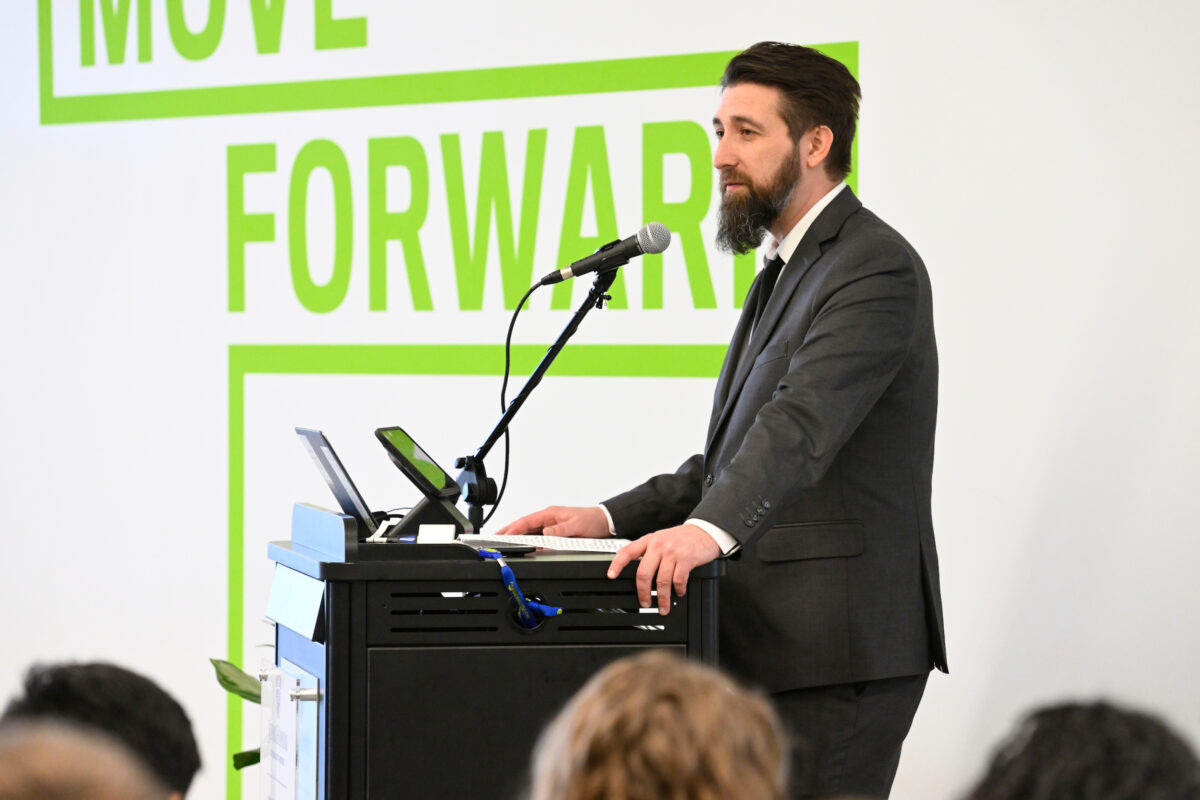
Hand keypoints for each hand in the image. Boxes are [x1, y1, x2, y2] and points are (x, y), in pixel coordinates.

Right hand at [491, 505, 610, 538]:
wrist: (605, 523)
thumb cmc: (592, 520)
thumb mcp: (576, 525)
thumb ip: (560, 530)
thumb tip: (545, 534)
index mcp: (550, 514)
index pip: (526, 522)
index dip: (513, 529)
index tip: (503, 535)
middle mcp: (548, 519)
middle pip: (523, 526)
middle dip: (507, 531)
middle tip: (493, 538)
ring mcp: (550, 526)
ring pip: (528, 532)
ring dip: (516, 537)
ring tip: (502, 544)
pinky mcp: (554, 534)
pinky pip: (537, 538)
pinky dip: (527, 542)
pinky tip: (521, 547)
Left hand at [607, 524, 720, 614]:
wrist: (704, 531)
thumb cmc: (681, 538)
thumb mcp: (661, 539)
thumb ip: (648, 551)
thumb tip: (638, 573)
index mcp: (649, 540)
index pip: (628, 551)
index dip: (617, 564)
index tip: (611, 576)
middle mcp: (659, 545)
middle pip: (643, 573)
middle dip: (643, 592)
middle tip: (644, 603)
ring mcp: (673, 552)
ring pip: (661, 581)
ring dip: (662, 598)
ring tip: (663, 606)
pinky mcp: (687, 559)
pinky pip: (678, 580)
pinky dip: (678, 590)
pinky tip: (678, 592)